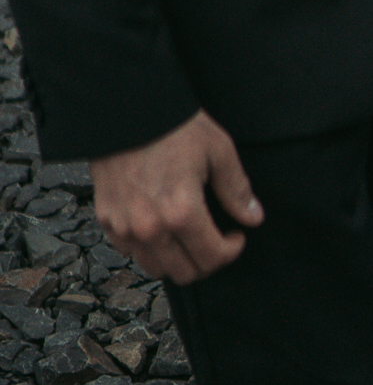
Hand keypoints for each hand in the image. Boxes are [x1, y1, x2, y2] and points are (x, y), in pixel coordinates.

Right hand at [92, 109, 262, 285]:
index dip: (231, 251)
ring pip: (156, 269)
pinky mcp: (107, 221)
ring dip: (178, 259)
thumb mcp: (218, 150)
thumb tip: (253, 218)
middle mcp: (151, 229)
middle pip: (185, 273)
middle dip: (207, 261)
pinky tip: (162, 225)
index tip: (236, 235)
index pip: (211, 258)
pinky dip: (150, 248)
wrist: (128, 110)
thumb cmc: (175, 126)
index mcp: (182, 213)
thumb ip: (236, 189)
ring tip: (190, 235)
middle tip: (216, 239)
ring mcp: (125, 228)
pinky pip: (131, 252)